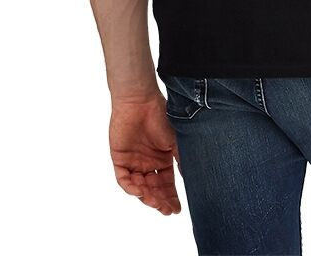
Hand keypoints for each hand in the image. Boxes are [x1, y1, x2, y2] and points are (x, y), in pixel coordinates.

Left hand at [109, 90, 181, 214]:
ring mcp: (133, 162)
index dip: (171, 197)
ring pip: (139, 187)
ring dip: (147, 197)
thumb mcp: (175, 140)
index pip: (166, 184)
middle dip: (160, 201)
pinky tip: (140, 191)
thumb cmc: (160, 115)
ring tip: (155, 203)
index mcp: (162, 159)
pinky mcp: (119, 159)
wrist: (140, 101)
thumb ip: (180, 160)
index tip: (177, 210)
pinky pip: (124, 179)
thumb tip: (191, 179)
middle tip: (167, 210)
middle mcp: (147, 163)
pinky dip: (131, 187)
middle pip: (153, 189)